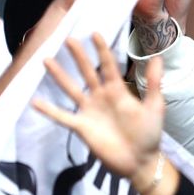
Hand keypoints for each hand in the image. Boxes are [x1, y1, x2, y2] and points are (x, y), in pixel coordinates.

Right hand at [32, 33, 164, 180]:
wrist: (139, 161)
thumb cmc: (149, 134)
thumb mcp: (155, 107)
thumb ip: (154, 83)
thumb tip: (158, 57)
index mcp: (117, 90)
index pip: (108, 66)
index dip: (102, 50)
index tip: (94, 33)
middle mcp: (100, 96)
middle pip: (87, 72)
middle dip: (78, 56)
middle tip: (67, 39)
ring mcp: (88, 111)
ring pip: (71, 89)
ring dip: (59, 76)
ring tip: (46, 61)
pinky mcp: (81, 126)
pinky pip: (62, 116)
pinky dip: (49, 110)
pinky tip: (35, 102)